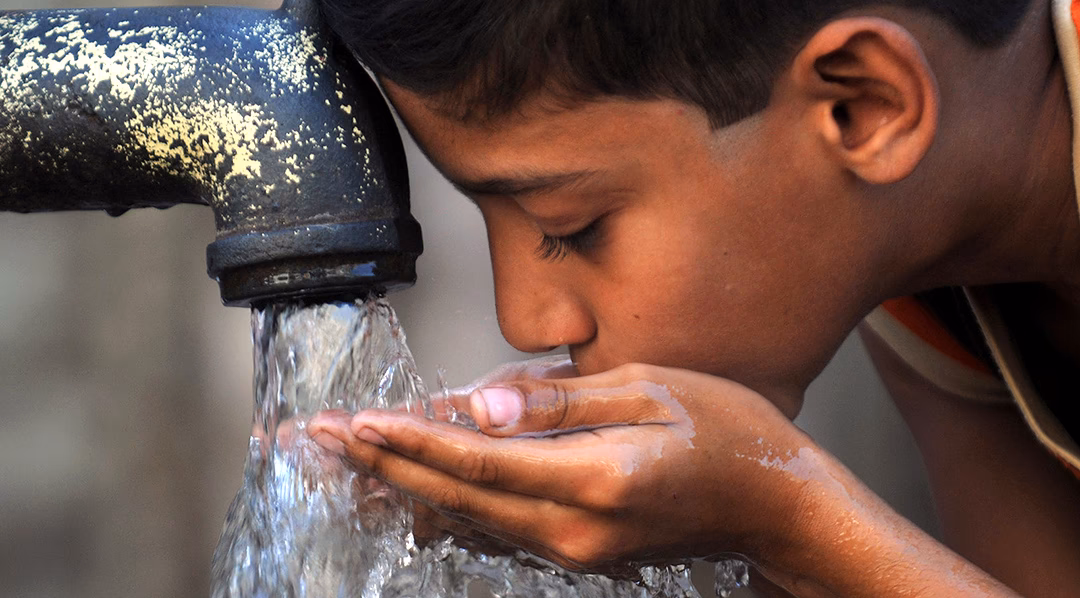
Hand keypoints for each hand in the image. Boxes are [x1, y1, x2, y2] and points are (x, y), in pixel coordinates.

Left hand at [309, 362, 818, 573]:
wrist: (776, 506)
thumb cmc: (728, 433)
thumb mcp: (648, 389)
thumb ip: (557, 401)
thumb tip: (482, 405)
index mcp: (597, 477)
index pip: (479, 459)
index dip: (412, 442)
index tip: (356, 424)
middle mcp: (576, 527)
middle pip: (457, 497)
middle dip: (383, 467)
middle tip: (320, 442)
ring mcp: (576, 549)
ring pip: (467, 519)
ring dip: (403, 488)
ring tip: (346, 464)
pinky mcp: (578, 552)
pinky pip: (496, 529)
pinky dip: (446, 507)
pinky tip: (410, 494)